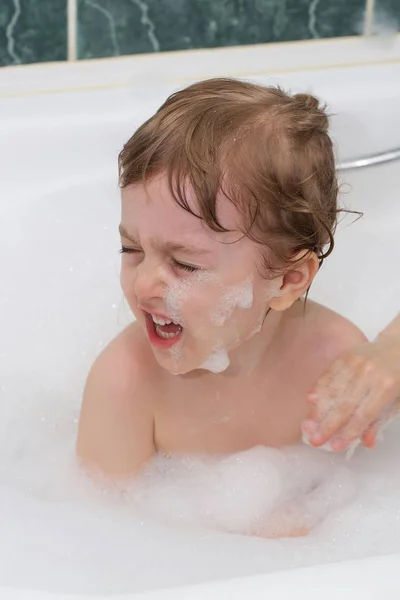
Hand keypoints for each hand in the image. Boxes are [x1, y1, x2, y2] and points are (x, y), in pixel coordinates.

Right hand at [302, 335, 399, 450]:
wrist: (397, 346)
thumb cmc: (399, 376)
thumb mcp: (396, 401)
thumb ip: (380, 420)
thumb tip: (366, 442)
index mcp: (386, 387)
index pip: (364, 415)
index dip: (348, 432)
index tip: (335, 446)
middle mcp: (369, 374)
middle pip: (345, 404)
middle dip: (328, 425)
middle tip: (315, 440)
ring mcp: (356, 363)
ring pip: (333, 390)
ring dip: (319, 410)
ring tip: (308, 425)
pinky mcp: (345, 356)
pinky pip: (329, 374)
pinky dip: (319, 387)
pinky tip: (310, 400)